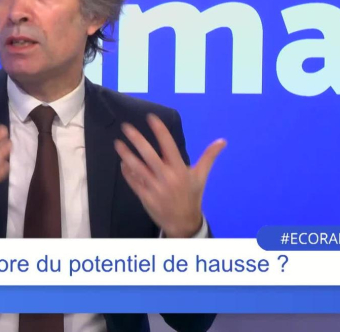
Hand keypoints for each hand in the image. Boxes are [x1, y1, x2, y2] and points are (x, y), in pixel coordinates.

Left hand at [114, 114, 225, 237]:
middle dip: (137, 140)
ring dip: (126, 155)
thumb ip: (208, 157)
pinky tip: (122, 163)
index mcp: (180, 170)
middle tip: (126, 127)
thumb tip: (222, 141)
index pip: (169, 145)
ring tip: (117, 143)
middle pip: (149, 155)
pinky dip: (127, 172)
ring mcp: (154, 188)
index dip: (160, 131)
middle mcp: (167, 177)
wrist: (184, 222)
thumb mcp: (201, 176)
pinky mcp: (145, 197)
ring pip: (137, 168)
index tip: (151, 118)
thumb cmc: (192, 196)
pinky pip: (134, 182)